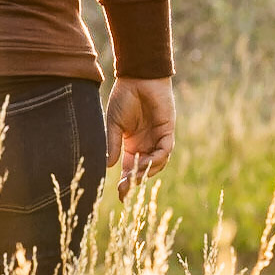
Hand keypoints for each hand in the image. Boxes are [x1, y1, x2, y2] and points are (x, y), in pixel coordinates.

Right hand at [106, 76, 175, 200]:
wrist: (137, 78)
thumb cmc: (124, 98)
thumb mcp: (114, 124)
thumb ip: (112, 144)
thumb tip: (108, 166)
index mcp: (132, 144)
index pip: (130, 168)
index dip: (126, 182)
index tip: (120, 195)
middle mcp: (146, 144)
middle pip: (144, 169)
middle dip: (135, 181)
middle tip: (125, 190)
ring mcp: (157, 138)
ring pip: (157, 163)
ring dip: (147, 171)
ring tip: (135, 175)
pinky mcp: (167, 131)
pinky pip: (165, 150)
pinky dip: (157, 158)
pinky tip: (146, 162)